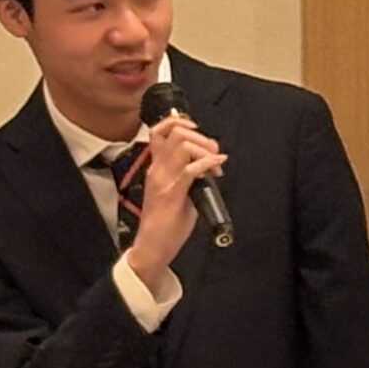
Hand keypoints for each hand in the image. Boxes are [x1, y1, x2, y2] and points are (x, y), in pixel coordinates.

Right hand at [126, 114, 226, 286]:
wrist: (152, 247)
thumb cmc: (165, 223)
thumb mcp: (175, 191)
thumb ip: (187, 174)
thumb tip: (209, 162)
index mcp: (156, 167)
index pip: (159, 131)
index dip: (178, 121)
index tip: (195, 128)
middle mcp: (157, 170)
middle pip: (176, 133)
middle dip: (201, 136)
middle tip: (213, 152)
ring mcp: (164, 181)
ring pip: (183, 145)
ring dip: (205, 149)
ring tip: (215, 164)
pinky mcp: (172, 194)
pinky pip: (190, 170)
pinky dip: (207, 164)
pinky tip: (216, 169)